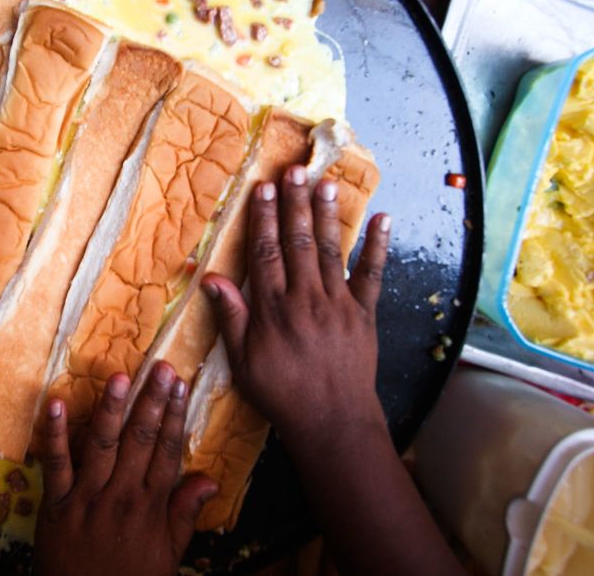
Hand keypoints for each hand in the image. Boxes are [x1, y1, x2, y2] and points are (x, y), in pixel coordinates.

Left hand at [34, 362, 217, 575]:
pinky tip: (54, 403)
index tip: (180, 384)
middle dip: (151, 401)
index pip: (166, 450)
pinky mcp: (55, 506)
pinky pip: (54, 465)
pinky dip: (54, 434)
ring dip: (110, 409)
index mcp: (150, 506)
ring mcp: (87, 499)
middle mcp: (121, 496)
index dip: (174, 415)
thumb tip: (209, 480)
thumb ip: (184, 514)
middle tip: (160, 367)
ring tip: (120, 377)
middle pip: (140, 440)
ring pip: (101, 445)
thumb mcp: (168, 556)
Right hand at [201, 164, 390, 444]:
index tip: (262, 189)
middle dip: (294, 204)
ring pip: (332, 250)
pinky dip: (379, 246)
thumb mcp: (242, 361)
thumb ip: (231, 317)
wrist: (331, 421)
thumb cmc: (281, 394)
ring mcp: (339, 304)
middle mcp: (306, 298)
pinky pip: (373, 275)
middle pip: (298, 241)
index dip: (262, 218)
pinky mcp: (365, 314)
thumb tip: (210, 279)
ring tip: (325, 183)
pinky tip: (383, 219)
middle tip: (293, 171)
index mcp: (273, 308)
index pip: (265, 252)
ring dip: (328, 214)